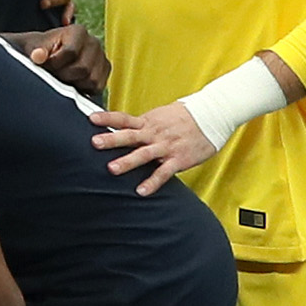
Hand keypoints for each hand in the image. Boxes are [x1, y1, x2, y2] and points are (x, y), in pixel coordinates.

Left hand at [15, 20, 107, 99]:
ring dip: (73, 83)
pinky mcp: (105, 70)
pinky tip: (72, 81)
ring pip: (91, 79)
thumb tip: (38, 56)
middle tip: (53, 73)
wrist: (50, 54)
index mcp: (78, 31)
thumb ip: (35, 50)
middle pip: (82, 68)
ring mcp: (101, 57)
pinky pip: (97, 87)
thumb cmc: (41, 49)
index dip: (55, 64)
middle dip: (64, 75)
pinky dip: (83, 88)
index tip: (45, 65)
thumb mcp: (32, 46)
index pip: (70, 52)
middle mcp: (93, 42)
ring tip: (62, 76)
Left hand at [91, 101, 214, 193]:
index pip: (124, 118)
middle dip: (111, 140)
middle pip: (129, 135)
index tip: (91, 119)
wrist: (214, 114)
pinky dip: (152, 182)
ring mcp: (166, 146)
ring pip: (143, 154)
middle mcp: (154, 133)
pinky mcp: (178, 159)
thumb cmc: (187, 116)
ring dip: (127, 161)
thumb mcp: (162, 115)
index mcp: (148, 122)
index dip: (107, 118)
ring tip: (112, 169)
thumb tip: (125, 126)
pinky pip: (163, 172)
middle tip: (94, 143)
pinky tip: (141, 191)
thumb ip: (144, 123)